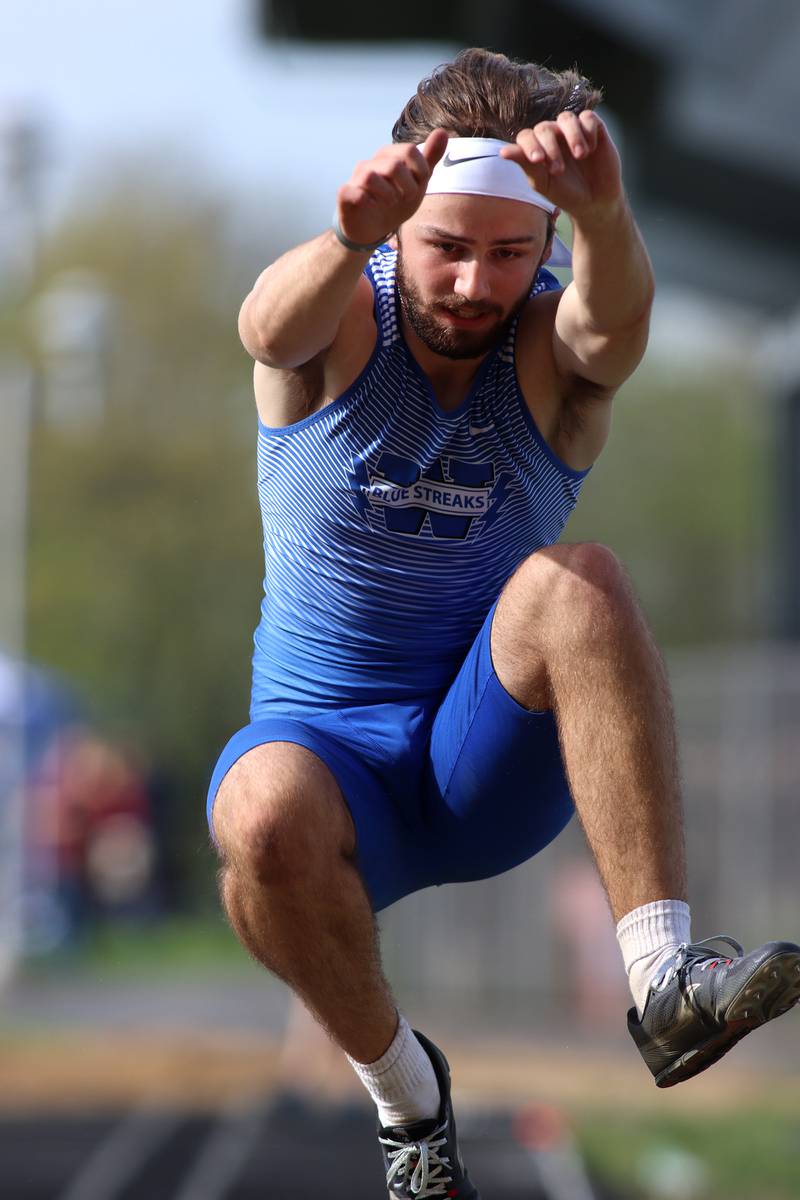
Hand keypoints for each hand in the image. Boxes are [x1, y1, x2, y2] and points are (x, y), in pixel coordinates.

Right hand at [335, 129, 447, 246]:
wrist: (372, 229)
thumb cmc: (394, 202)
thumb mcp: (417, 181)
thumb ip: (429, 158)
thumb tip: (443, 131)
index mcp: (388, 156)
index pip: (410, 151)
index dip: (420, 171)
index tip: (419, 186)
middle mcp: (371, 163)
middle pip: (394, 165)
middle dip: (408, 186)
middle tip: (406, 198)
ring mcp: (356, 178)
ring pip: (372, 177)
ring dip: (388, 195)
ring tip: (390, 203)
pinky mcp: (345, 195)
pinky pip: (354, 193)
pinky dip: (366, 202)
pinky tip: (373, 208)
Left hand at [500, 112, 622, 221]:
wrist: (594, 202)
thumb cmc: (565, 193)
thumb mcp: (543, 183)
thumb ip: (526, 165)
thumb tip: (502, 151)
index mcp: (536, 147)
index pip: (526, 137)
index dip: (530, 146)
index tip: (538, 161)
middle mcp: (553, 135)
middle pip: (544, 127)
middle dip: (550, 147)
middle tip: (558, 170)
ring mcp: (572, 130)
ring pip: (566, 118)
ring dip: (572, 136)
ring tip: (581, 155)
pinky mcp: (594, 128)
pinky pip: (588, 117)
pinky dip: (588, 131)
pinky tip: (592, 149)